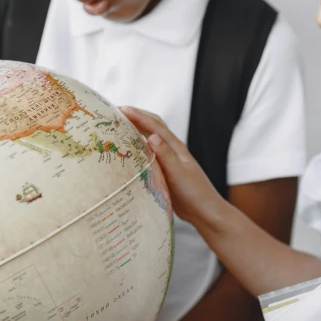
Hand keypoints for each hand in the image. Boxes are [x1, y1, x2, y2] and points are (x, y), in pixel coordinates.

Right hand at [120, 107, 224, 226]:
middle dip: (136, 116)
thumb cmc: (194, 193)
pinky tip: (128, 149)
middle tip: (115, 112)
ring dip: (136, 128)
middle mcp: (172, 149)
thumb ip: (166, 155)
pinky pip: (148, 152)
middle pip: (152, 125)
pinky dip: (137, 145)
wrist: (204, 211)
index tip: (121, 110)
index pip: (155, 126)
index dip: (138, 116)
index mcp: (176, 147)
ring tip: (118, 125)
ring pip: (150, 137)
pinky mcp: (165, 169)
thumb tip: (151, 136)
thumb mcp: (179, 174)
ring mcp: (168, 158)